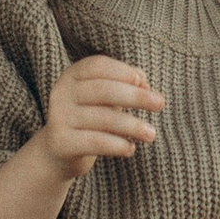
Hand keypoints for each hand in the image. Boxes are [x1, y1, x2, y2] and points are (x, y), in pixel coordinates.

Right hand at [37, 53, 162, 181]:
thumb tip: (145, 84)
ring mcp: (59, 117)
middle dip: (136, 96)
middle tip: (160, 104)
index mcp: (71, 76)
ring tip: (151, 134)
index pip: (98, 65)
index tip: (144, 81)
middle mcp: (62, 93)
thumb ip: (124, 86)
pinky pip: (96, 142)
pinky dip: (118, 145)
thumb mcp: (105, 98)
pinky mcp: (62, 142)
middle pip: (103, 89)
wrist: (59, 153)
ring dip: (133, 126)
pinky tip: (131, 148)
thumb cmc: (90, 118)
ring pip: (104, 118)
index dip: (123, 71)